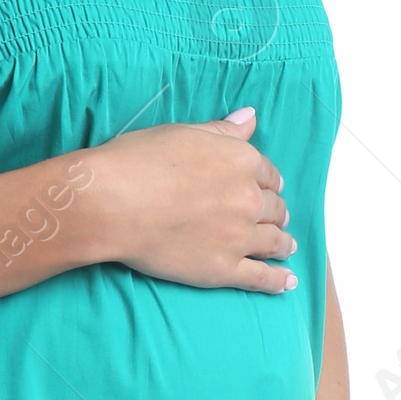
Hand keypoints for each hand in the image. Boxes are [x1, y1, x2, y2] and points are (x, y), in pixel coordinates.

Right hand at [87, 108, 296, 294]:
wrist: (113, 203)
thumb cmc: (139, 161)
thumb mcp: (183, 132)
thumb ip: (223, 130)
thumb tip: (251, 117)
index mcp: (241, 162)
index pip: (267, 174)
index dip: (268, 182)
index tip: (268, 188)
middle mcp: (248, 199)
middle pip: (273, 207)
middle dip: (275, 211)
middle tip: (276, 218)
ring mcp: (238, 237)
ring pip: (273, 241)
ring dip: (283, 243)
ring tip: (287, 247)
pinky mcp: (223, 269)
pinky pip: (261, 277)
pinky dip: (278, 280)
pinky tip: (288, 281)